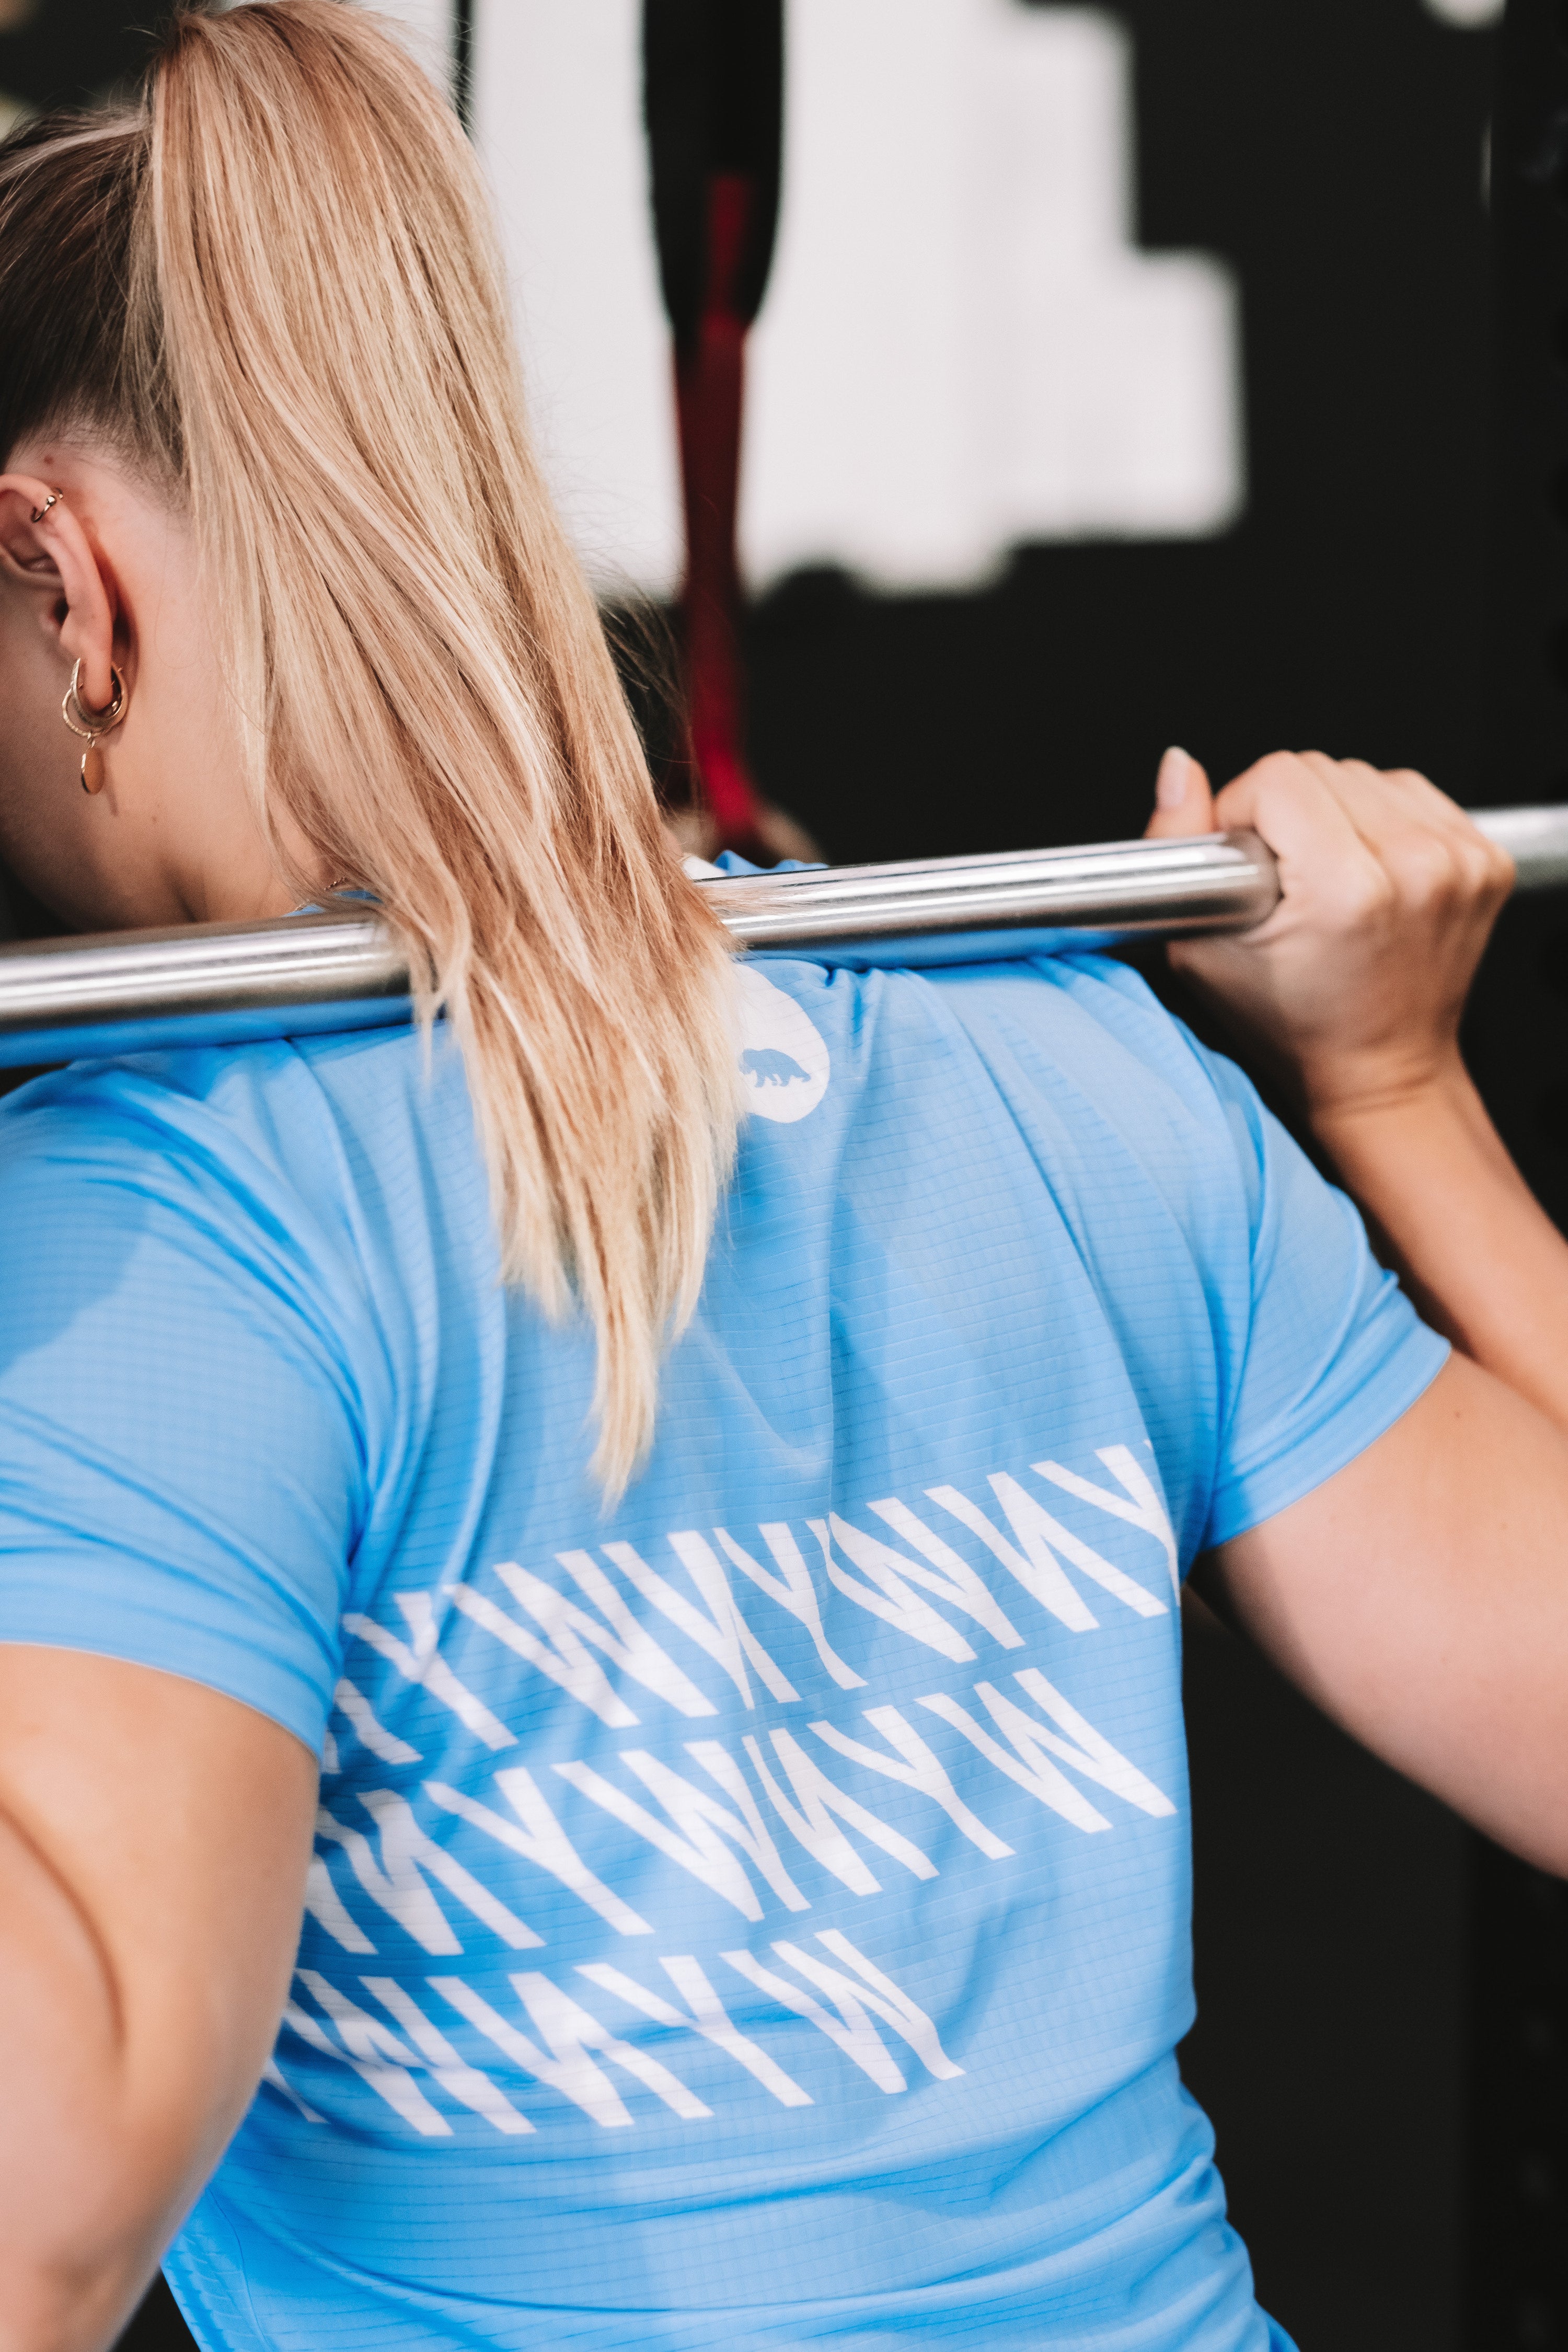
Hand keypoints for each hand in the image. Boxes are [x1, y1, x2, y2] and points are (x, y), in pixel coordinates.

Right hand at [1143, 746, 1514, 1125]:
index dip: (1243, 812)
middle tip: (1286, 883)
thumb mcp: (1202, 951)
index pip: (1279, 775)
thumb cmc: (1293, 1028)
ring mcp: (1462, 860)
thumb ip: (1176, 847)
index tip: (1246, 866)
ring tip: (1328, 879)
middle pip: (1325, 768)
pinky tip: (1369, 872)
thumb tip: (1178, 767)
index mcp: (1349, 889)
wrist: (1383, 1075)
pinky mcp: (1485, 858)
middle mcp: (1417, 865)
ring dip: (1337, 813)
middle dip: (1289, 814)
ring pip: (1369, 775)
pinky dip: (1383, 821)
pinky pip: (1413, 794)